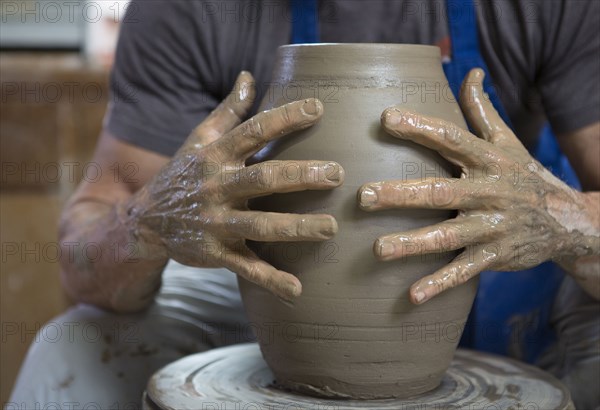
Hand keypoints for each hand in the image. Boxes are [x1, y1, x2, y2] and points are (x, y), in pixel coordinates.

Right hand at [127, 72, 343, 299]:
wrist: (146, 218)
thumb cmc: (184, 172)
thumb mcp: (200, 139)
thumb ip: (228, 110)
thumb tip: (249, 75)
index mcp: (216, 156)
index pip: (253, 132)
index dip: (284, 119)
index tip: (318, 108)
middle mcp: (217, 188)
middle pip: (263, 179)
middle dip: (300, 176)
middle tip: (336, 174)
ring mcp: (216, 223)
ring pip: (260, 226)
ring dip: (296, 228)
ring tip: (331, 228)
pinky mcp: (216, 253)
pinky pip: (246, 268)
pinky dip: (270, 280)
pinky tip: (297, 290)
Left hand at [359, 68, 595, 303]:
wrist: (567, 220)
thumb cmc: (524, 175)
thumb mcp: (507, 141)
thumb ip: (482, 109)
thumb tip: (470, 71)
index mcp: (487, 160)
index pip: (451, 139)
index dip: (420, 127)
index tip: (386, 118)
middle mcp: (489, 192)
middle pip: (441, 191)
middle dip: (402, 194)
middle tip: (363, 196)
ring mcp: (492, 227)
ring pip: (449, 236)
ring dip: (413, 244)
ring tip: (378, 249)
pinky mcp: (495, 256)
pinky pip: (464, 271)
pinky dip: (440, 284)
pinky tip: (412, 297)